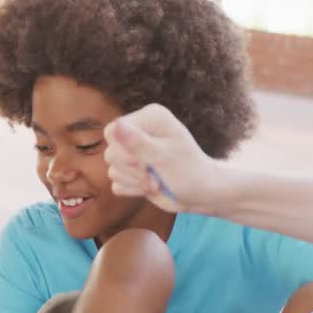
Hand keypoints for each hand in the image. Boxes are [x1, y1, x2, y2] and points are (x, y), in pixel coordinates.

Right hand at [103, 103, 223, 213]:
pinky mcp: (131, 172)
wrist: (202, 194)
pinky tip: (150, 188)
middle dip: (132, 170)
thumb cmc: (190, 172)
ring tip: (156, 182)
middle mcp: (139, 132)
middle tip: (154, 175)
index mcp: (149, 118)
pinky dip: (132, 189)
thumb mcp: (164, 156)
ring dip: (135, 182)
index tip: (144, 162)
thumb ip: (138, 142)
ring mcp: (134, 153)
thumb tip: (116, 125)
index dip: (123, 151)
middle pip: (110, 152)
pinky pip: (116, 183)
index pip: (112, 131)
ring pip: (112, 169)